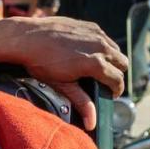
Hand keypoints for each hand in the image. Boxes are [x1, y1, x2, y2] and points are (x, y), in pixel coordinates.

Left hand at [0, 17, 127, 130]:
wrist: (26, 38)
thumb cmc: (41, 63)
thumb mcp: (61, 85)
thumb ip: (81, 102)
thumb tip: (92, 123)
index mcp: (96, 64)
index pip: (118, 80)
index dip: (116, 90)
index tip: (111, 94)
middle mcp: (100, 47)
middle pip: (122, 64)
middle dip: (117, 74)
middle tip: (105, 81)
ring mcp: (96, 34)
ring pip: (115, 49)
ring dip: (111, 59)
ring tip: (97, 67)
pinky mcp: (89, 25)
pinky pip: (104, 37)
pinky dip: (102, 46)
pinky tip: (88, 52)